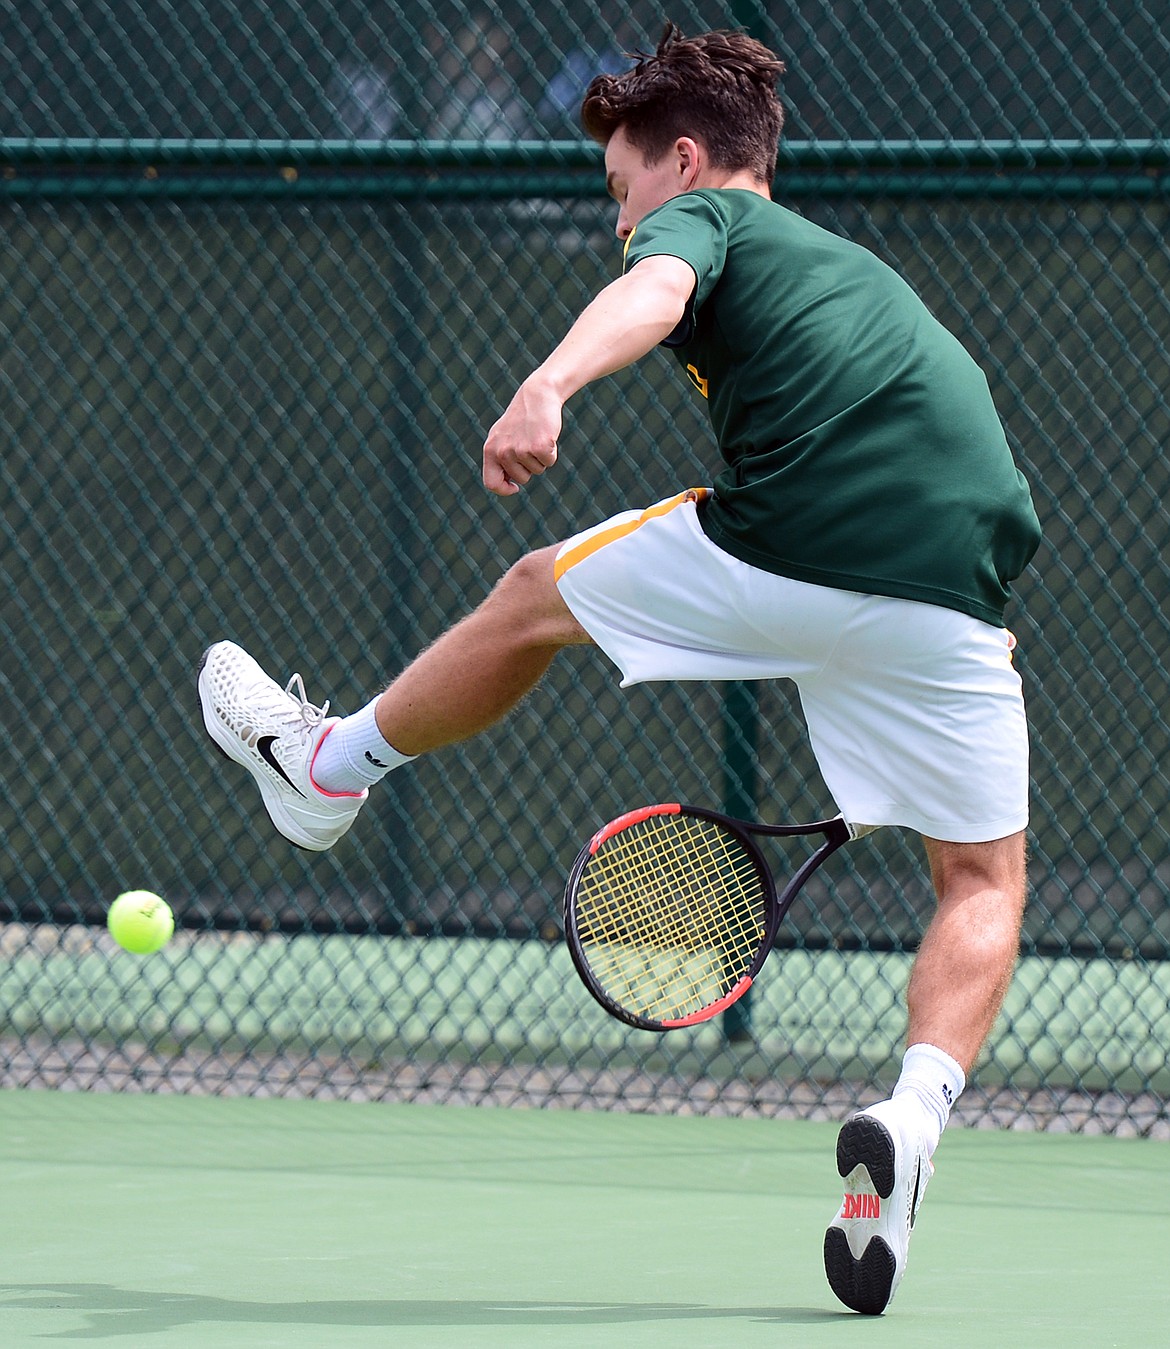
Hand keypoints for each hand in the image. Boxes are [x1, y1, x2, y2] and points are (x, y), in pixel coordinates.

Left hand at [482, 378, 562, 495]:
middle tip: (529, 443)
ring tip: (535, 436)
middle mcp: (503, 452)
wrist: (537, 395)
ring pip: (536, 470)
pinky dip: (551, 452)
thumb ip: (499, 459)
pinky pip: (549, 462)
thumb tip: (506, 484)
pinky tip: (546, 435)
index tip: (514, 488)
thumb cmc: (521, 419)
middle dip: (529, 467)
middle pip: (521, 478)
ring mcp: (521, 450)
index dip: (504, 490)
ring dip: (540, 458)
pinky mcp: (539, 447)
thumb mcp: (502, 437)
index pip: (491, 483)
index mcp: (490, 450)